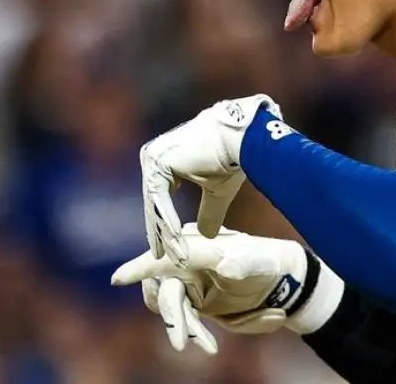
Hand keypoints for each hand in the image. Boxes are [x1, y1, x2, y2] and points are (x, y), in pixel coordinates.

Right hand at [113, 224, 329, 352]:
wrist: (283, 283)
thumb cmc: (271, 263)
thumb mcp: (263, 261)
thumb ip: (244, 261)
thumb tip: (225, 265)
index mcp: (200, 245)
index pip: (166, 255)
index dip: (141, 266)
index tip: (119, 278)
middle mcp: (186, 259)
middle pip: (162, 285)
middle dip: (170, 315)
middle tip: (181, 342)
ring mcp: (187, 278)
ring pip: (167, 303)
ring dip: (181, 325)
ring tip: (207, 343)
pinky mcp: (191, 296)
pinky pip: (179, 315)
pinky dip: (190, 330)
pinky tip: (208, 344)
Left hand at [140, 94, 279, 261]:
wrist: (241, 137)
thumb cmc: (232, 158)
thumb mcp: (216, 192)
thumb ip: (208, 212)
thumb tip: (206, 236)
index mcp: (163, 161)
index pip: (160, 199)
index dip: (164, 224)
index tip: (167, 249)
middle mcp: (153, 157)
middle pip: (155, 202)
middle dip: (159, 232)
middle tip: (161, 257)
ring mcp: (153, 158)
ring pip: (156, 202)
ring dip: (164, 230)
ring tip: (170, 254)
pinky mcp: (158, 162)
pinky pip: (160, 197)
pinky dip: (167, 219)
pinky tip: (174, 239)